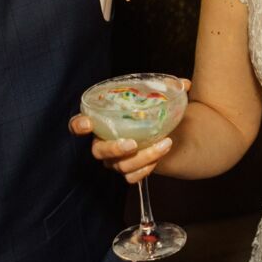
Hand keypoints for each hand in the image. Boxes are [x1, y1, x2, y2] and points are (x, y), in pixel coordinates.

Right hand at [69, 78, 189, 183]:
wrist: (162, 133)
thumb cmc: (149, 114)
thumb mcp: (155, 99)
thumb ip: (167, 89)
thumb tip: (184, 84)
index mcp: (101, 122)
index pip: (78, 125)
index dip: (78, 125)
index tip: (88, 123)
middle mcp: (103, 143)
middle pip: (98, 152)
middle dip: (114, 149)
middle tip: (133, 143)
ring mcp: (114, 160)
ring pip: (120, 166)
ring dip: (143, 157)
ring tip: (164, 144)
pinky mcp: (127, 172)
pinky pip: (132, 178)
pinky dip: (146, 170)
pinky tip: (158, 159)